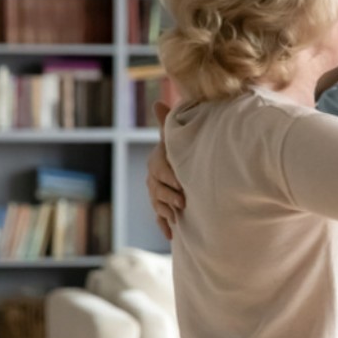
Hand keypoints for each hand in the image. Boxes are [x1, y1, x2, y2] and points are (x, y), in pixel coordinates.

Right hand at [147, 100, 183, 239]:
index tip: (180, 183)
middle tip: (183, 202)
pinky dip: (165, 227)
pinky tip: (171, 235)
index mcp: (158, 162)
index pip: (160, 169)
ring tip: (177, 218)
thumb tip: (157, 102)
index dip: (170, 176)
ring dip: (166, 212)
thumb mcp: (175, 138)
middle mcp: (154, 179)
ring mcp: (157, 195)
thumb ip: (167, 123)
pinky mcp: (163, 209)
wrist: (183, 168)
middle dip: (169, 196)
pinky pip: (160, 219)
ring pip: (158, 205)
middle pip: (157, 190)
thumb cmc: (180, 150)